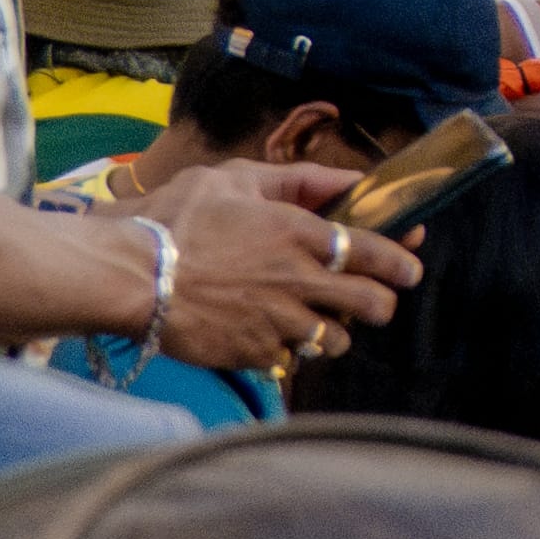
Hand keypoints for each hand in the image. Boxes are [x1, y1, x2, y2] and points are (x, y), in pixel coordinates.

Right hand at [138, 158, 417, 374]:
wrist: (129, 277)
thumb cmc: (176, 221)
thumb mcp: (233, 178)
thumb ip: (296, 179)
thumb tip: (347, 179)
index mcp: (300, 234)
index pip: (374, 251)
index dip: (400, 261)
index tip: (410, 268)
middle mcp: (299, 280)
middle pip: (371, 303)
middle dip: (380, 304)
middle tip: (374, 302)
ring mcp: (277, 320)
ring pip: (335, 339)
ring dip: (335, 332)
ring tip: (323, 324)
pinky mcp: (251, 351)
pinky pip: (290, 360)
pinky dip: (290, 353)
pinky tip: (277, 340)